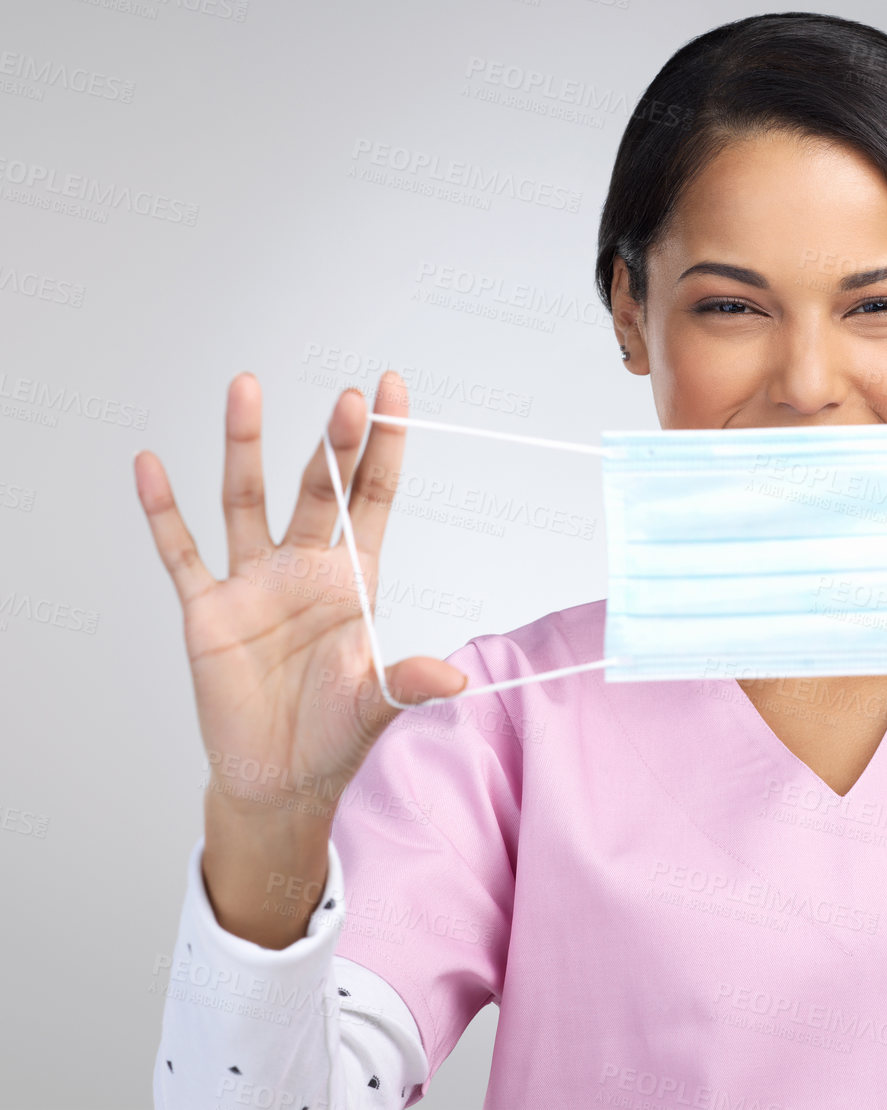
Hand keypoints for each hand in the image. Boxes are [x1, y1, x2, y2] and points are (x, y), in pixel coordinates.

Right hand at [135, 370, 468, 824]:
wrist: (279, 780)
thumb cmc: (334, 736)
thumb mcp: (376, 708)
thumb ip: (408, 685)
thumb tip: (455, 680)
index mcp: (353, 580)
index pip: (372, 497)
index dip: (383, 447)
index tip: (391, 392)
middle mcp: (304, 569)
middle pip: (318, 489)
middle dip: (334, 444)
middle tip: (349, 397)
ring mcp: (253, 584)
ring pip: (246, 500)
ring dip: (245, 446)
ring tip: (247, 387)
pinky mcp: (207, 611)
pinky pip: (181, 553)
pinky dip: (163, 512)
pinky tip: (151, 465)